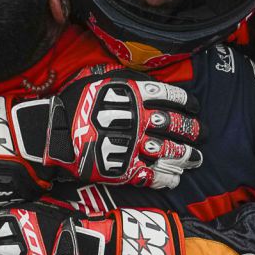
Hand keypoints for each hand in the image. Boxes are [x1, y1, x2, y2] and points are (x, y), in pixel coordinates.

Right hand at [43, 73, 202, 188]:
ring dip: (186, 156)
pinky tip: (174, 179)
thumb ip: (122, 76)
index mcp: (134, 95)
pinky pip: (152, 176)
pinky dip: (166, 178)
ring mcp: (134, 146)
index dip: (187, 102)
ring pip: (170, 152)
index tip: (194, 107)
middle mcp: (139, 120)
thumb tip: (142, 77)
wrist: (51, 133)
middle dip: (193, 130)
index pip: (170, 96)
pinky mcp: (124, 169)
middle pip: (175, 124)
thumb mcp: (96, 76)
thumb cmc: (71, 101)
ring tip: (195, 159)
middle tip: (203, 133)